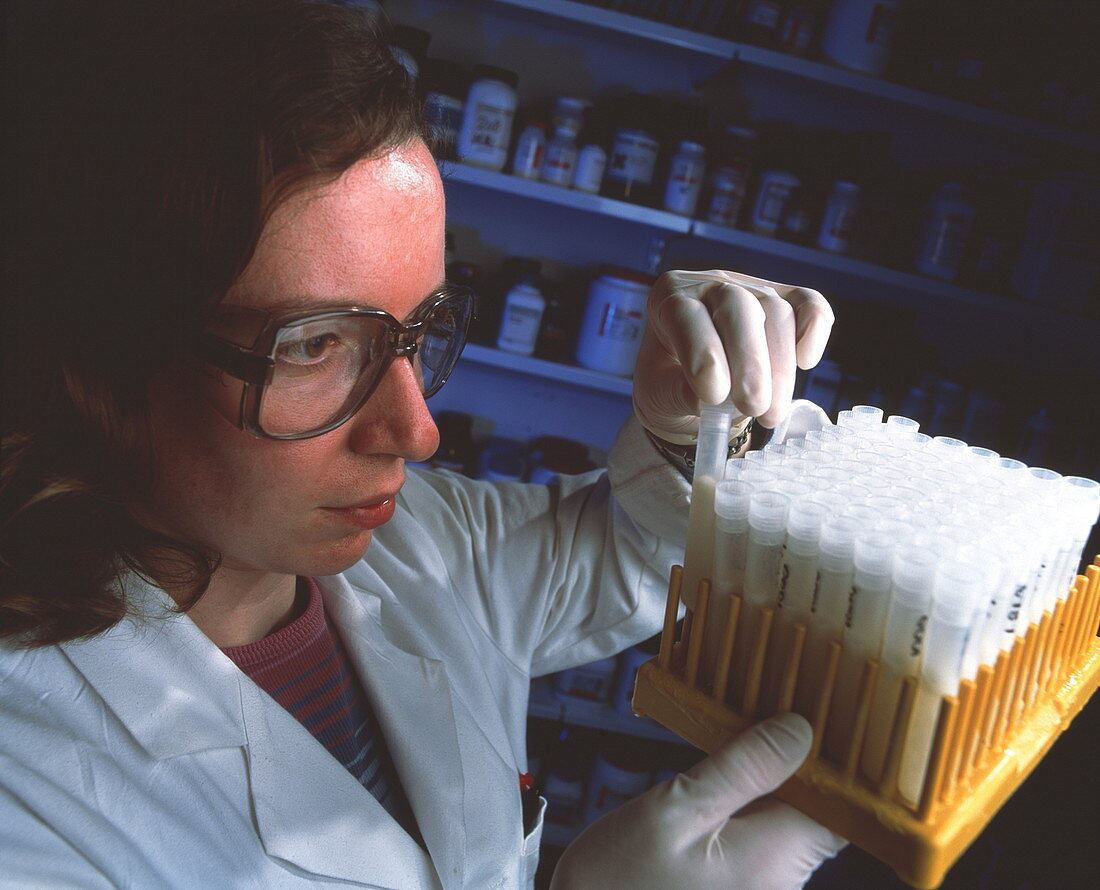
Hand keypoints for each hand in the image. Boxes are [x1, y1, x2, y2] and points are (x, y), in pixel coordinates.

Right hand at [550, 713, 845, 889]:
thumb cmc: (616, 883)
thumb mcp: (673, 811)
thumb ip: (740, 770)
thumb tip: (799, 730)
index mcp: (773, 858)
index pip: (843, 804)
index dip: (838, 758)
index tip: (820, 713)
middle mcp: (779, 882)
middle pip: (815, 810)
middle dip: (796, 763)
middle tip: (770, 711)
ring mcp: (759, 889)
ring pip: (787, 823)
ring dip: (769, 783)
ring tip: (740, 738)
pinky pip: (760, 840)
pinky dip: (748, 807)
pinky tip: (722, 782)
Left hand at [633, 270, 833, 438]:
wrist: (694, 386)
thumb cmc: (670, 383)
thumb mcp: (659, 393)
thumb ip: (679, 393)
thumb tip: (707, 398)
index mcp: (668, 300)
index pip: (685, 314)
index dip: (703, 352)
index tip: (713, 394)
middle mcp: (711, 285)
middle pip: (738, 307)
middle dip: (749, 361)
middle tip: (753, 406)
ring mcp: (751, 289)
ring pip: (776, 312)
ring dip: (779, 367)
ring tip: (770, 414)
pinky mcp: (785, 302)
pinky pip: (808, 304)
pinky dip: (813, 329)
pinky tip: (806, 362)